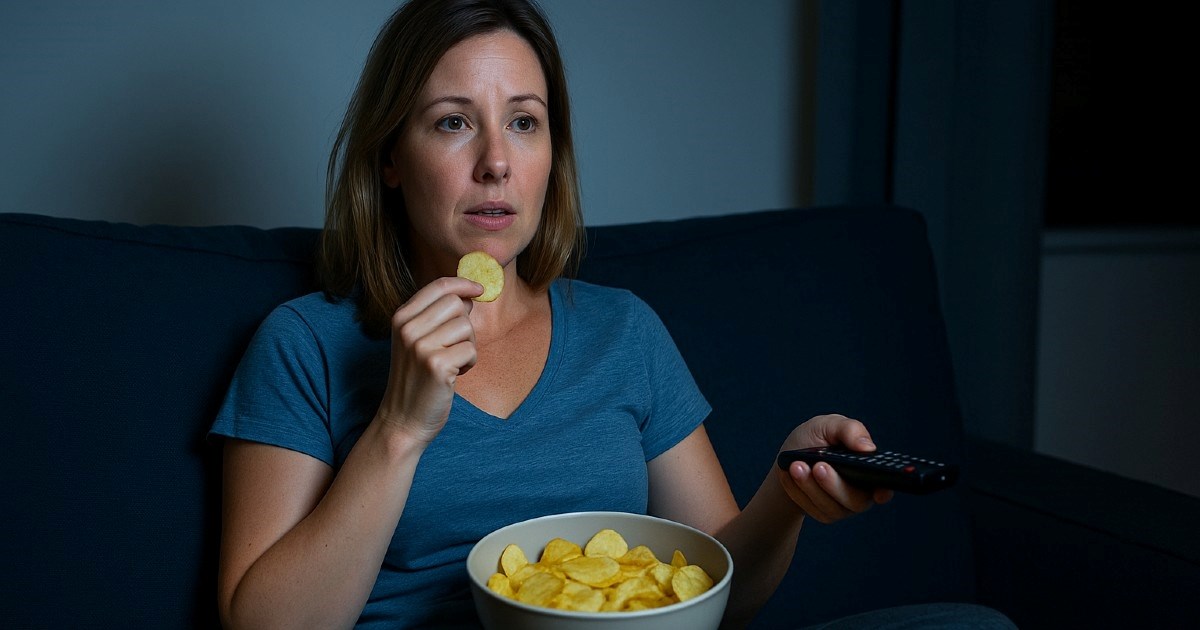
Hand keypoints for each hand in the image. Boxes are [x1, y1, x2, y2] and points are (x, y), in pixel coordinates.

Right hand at [374, 277, 482, 444]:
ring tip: (451, 363)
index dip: (463, 284)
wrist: (404, 419)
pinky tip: (454, 375)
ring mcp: (420, 346)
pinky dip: (469, 363)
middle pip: (457, 304)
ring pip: (466, 327)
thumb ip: (438, 316)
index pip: (439, 286)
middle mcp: (407, 328)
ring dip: (467, 346)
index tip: (479, 289)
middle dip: (465, 324)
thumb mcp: (418, 341)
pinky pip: (470, 350)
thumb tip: (468, 295)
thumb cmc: (417, 378)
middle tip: (454, 347)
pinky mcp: (436, 365)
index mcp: (401, 317)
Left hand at [774, 414, 893, 522]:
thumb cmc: (817, 438)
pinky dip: (797, 491)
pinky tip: (788, 474)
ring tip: (797, 466)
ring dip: (811, 487)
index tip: (879, 491)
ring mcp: (843, 506)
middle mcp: (862, 491)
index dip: (885, 490)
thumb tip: (867, 447)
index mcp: (869, 467)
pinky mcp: (823, 513)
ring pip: (831, 507)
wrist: (790, 457)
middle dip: (834, 484)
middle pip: (855, 500)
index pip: (886, 484)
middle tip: (818, 466)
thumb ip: (849, 430)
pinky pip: (812, 508)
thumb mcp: (829, 425)